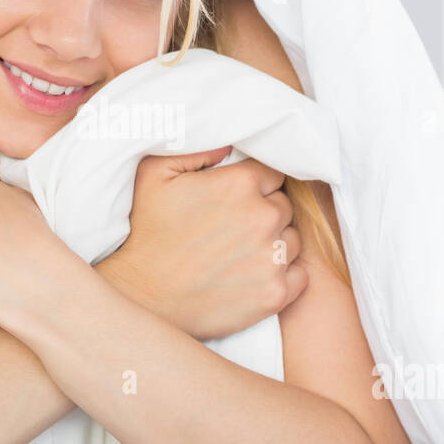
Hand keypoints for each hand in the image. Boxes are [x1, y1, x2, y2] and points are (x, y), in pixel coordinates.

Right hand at [95, 146, 307, 339]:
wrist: (143, 297)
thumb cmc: (146, 234)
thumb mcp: (154, 174)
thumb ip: (196, 148)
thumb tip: (230, 145)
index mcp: (240, 183)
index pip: (271, 173)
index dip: (253, 185)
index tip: (233, 200)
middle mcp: (263, 217)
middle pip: (284, 205)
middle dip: (264, 213)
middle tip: (233, 229)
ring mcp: (272, 257)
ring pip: (293, 239)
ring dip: (274, 243)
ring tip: (240, 254)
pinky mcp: (276, 293)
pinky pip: (300, 275)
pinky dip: (284, 275)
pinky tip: (254, 275)